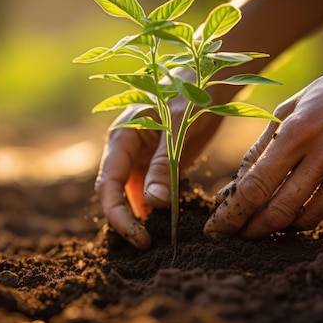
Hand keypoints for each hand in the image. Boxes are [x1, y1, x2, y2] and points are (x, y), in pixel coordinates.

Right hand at [96, 96, 222, 248]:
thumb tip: (153, 203)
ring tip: (158, 237)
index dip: (118, 213)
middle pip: (116, 193)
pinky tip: (170, 221)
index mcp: (122, 137)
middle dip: (127, 220)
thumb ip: (164, 163)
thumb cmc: (192, 91)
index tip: (138, 236)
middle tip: (148, 244)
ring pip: (133, 195)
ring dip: (141, 216)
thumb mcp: (179, 126)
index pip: (109, 184)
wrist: (213, 78)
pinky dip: (158, 207)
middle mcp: (127, 150)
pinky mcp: (160, 164)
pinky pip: (153, 191)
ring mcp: (142, 158)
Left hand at [204, 56, 322, 238]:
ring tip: (257, 226)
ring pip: (303, 220)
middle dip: (248, 231)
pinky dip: (302, 214)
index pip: (256, 187)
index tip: (215, 227)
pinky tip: (290, 208)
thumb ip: (262, 145)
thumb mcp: (291, 104)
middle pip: (277, 213)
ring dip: (275, 229)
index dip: (231, 214)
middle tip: (232, 234)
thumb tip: (237, 183)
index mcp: (298, 132)